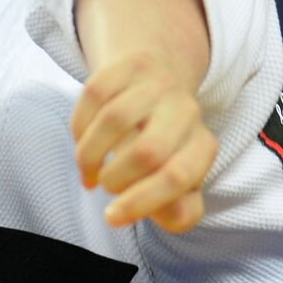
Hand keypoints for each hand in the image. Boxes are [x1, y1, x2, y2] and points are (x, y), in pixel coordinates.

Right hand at [71, 52, 217, 231]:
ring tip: (89, 169)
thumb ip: (181, 212)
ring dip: (90, 154)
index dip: (139, 202)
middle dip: (114, 178)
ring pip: (114, 120)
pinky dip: (80, 127)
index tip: (110, 217)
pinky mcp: (131, 64)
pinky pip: (94, 94)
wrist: (159, 94)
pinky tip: (82, 142)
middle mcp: (188, 111)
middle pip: (146, 151)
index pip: (175, 177)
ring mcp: (159, 85)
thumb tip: (169, 213)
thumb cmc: (166, 156)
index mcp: (203, 147)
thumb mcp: (179, 189)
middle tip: (105, 185)